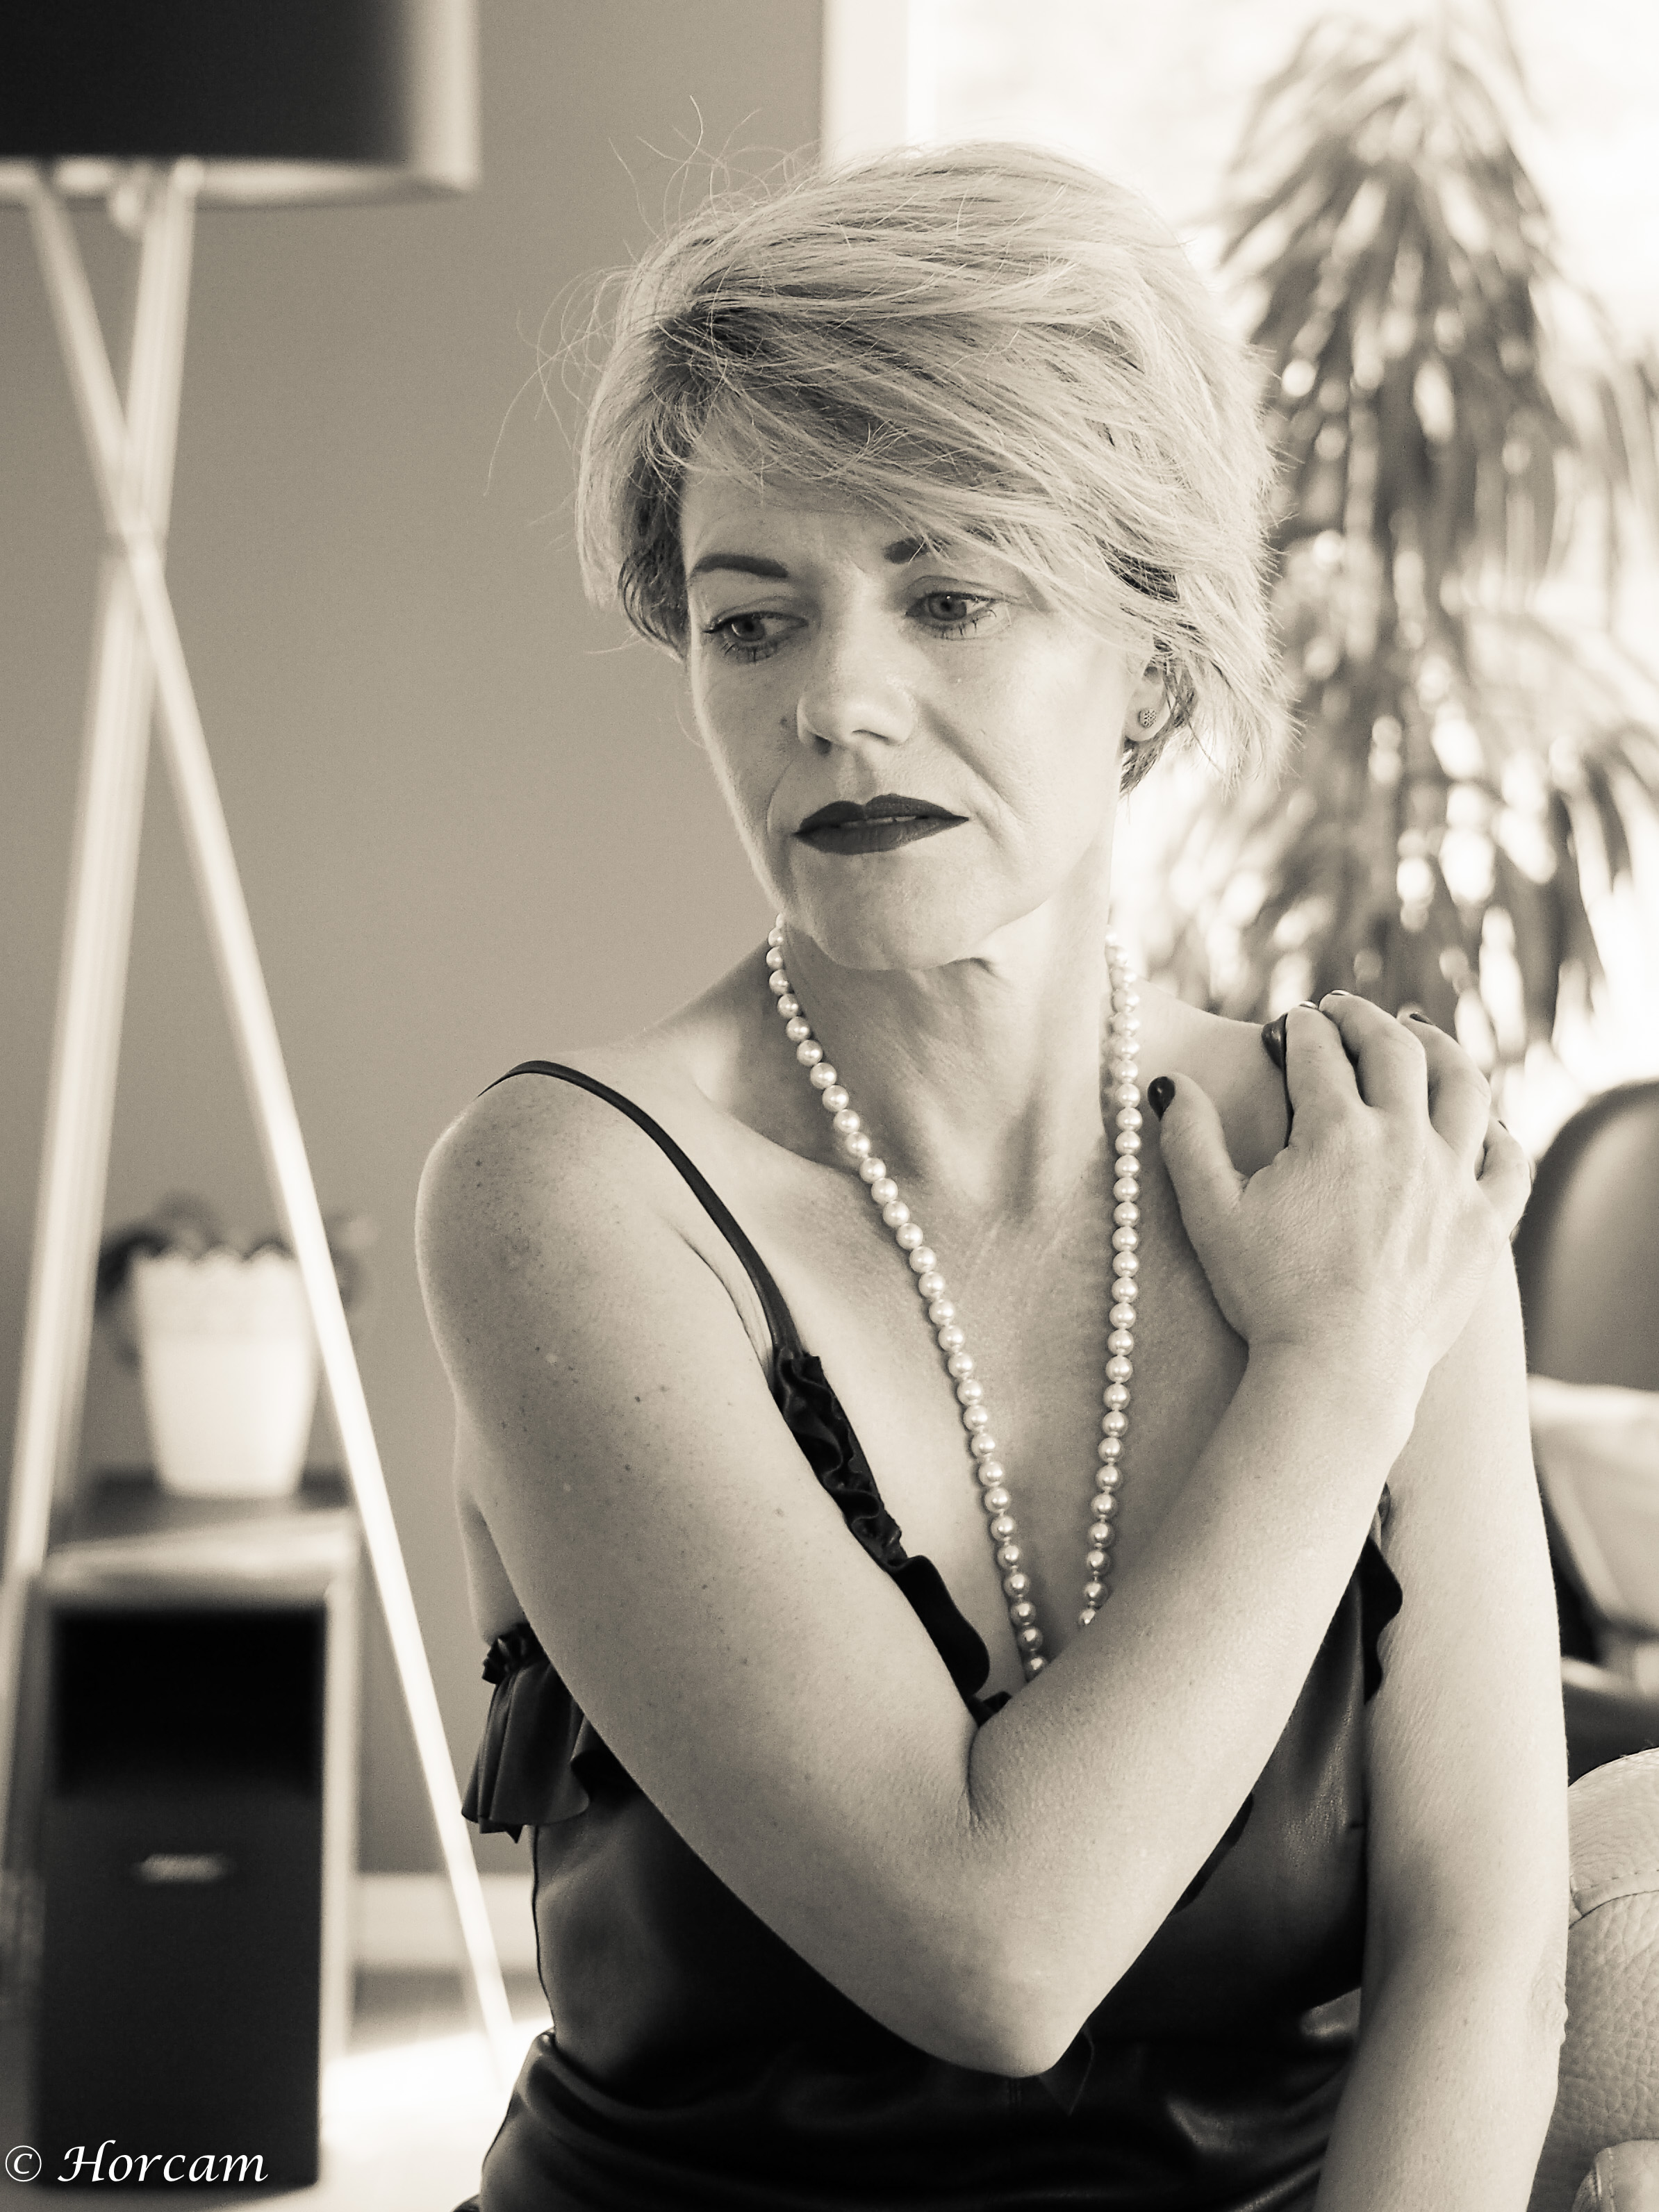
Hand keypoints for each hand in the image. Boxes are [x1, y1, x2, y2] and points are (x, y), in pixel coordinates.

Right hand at [1152, 996, 1528, 1386]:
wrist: (1339, 1371)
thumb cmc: (1268, 1295)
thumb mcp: (1211, 1214)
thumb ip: (1190, 1139)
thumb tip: (1171, 1084)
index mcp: (1335, 1132)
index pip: (1320, 1052)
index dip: (1301, 1029)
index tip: (1291, 1024)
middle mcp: (1404, 1142)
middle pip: (1396, 1049)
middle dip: (1364, 1018)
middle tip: (1342, 1011)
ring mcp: (1453, 1182)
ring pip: (1466, 1087)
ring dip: (1440, 1048)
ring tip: (1419, 1034)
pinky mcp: (1484, 1226)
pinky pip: (1510, 1160)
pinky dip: (1497, 1130)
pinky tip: (1482, 1122)